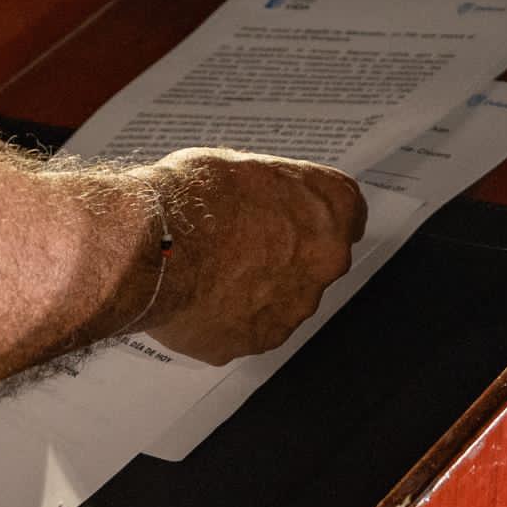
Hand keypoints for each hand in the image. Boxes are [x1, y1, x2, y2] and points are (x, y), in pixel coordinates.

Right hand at [129, 149, 365, 363]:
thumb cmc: (195, 198)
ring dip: (257, 288)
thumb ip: (270, 191)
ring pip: (283, 298)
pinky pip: (248, 328)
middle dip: (285, 254)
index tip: (301, 215)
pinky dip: (228, 317)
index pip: (349, 213)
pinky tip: (199, 295)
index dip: (317, 214)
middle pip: (315, 260)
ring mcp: (292, 308)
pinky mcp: (257, 340)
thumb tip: (262, 197)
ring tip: (211, 269)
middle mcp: (323, 263)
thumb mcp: (242, 165)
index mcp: (329, 211)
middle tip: (241, 241)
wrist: (158, 248)